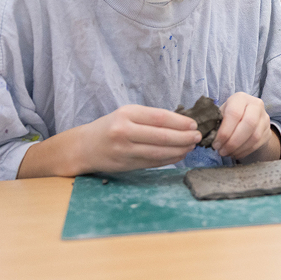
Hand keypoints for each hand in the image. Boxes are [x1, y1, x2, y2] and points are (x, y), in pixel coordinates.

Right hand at [75, 105, 200, 173]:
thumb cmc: (110, 127)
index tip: (194, 124)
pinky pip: (153, 163)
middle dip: (183, 137)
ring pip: (159, 152)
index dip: (180, 122)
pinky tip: (180, 155)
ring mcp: (124, 150)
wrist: (83, 147)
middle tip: (197, 137)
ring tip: (191, 146)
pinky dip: (169, 159)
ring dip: (179, 150)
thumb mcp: (127, 114)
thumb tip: (183, 123)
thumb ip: (151, 118)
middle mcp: (123, 131)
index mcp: (126, 114)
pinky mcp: (125, 165)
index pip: (160, 118)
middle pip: (161, 136)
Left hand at [212, 92, 273, 159]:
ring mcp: (264, 118)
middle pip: (249, 124)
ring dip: (238, 148)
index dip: (225, 131)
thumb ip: (214, 123)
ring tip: (227, 153)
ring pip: (254, 136)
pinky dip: (244, 151)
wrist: (247, 118)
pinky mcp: (268, 131)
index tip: (216, 144)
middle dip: (233, 141)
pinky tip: (235, 153)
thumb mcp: (220, 114)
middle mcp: (256, 105)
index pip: (234, 114)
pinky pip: (257, 144)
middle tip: (221, 151)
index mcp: (241, 98)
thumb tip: (206, 137)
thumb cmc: (228, 116)